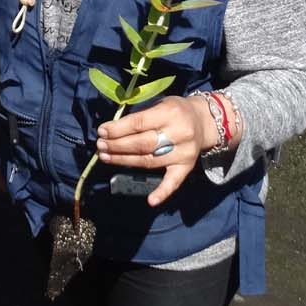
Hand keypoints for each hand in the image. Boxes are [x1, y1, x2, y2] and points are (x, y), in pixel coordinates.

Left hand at [94, 96, 218, 206]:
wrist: (204, 122)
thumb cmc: (176, 110)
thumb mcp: (161, 104)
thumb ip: (141, 116)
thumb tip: (112, 129)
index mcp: (170, 113)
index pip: (139, 123)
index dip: (118, 129)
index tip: (102, 131)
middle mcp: (179, 133)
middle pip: (142, 144)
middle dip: (117, 145)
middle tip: (100, 146)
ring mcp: (183, 153)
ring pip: (149, 161)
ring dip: (124, 161)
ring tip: (105, 157)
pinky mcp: (187, 167)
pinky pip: (174, 182)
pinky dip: (162, 192)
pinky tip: (150, 201)